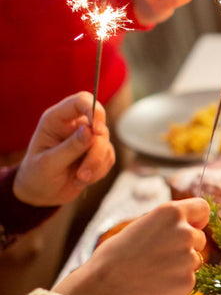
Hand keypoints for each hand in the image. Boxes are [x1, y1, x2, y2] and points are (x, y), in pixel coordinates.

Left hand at [13, 92, 114, 206]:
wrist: (41, 193)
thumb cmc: (37, 175)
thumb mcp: (48, 163)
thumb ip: (69, 147)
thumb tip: (90, 131)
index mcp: (57, 119)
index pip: (81, 101)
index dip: (94, 110)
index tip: (97, 130)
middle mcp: (74, 125)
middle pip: (99, 127)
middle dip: (95, 153)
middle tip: (82, 173)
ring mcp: (88, 139)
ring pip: (106, 145)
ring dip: (96, 166)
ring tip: (79, 179)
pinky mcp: (97, 153)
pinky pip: (108, 159)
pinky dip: (99, 172)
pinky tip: (82, 180)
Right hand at [54, 198, 210, 294]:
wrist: (104, 287)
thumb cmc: (115, 256)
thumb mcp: (141, 227)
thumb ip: (166, 226)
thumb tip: (186, 229)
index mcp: (171, 213)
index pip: (202, 209)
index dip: (197, 220)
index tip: (192, 227)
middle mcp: (185, 232)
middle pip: (200, 238)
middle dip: (186, 246)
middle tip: (159, 256)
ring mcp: (189, 258)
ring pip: (195, 261)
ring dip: (181, 266)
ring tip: (153, 271)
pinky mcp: (188, 282)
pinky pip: (188, 281)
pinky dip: (176, 284)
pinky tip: (154, 285)